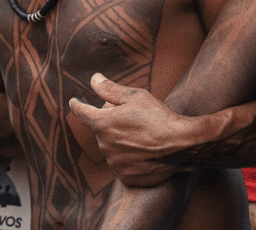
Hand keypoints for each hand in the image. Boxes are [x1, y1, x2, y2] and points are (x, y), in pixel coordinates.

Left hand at [69, 73, 196, 186]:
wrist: (181, 145)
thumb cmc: (158, 117)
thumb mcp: (135, 96)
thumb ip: (110, 89)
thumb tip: (94, 79)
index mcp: (102, 124)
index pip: (82, 112)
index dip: (77, 105)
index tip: (74, 102)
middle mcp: (104, 145)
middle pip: (102, 129)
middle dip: (111, 122)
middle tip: (132, 117)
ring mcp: (114, 163)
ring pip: (112, 147)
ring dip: (120, 141)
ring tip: (143, 135)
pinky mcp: (126, 176)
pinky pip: (122, 163)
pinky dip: (130, 157)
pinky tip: (145, 151)